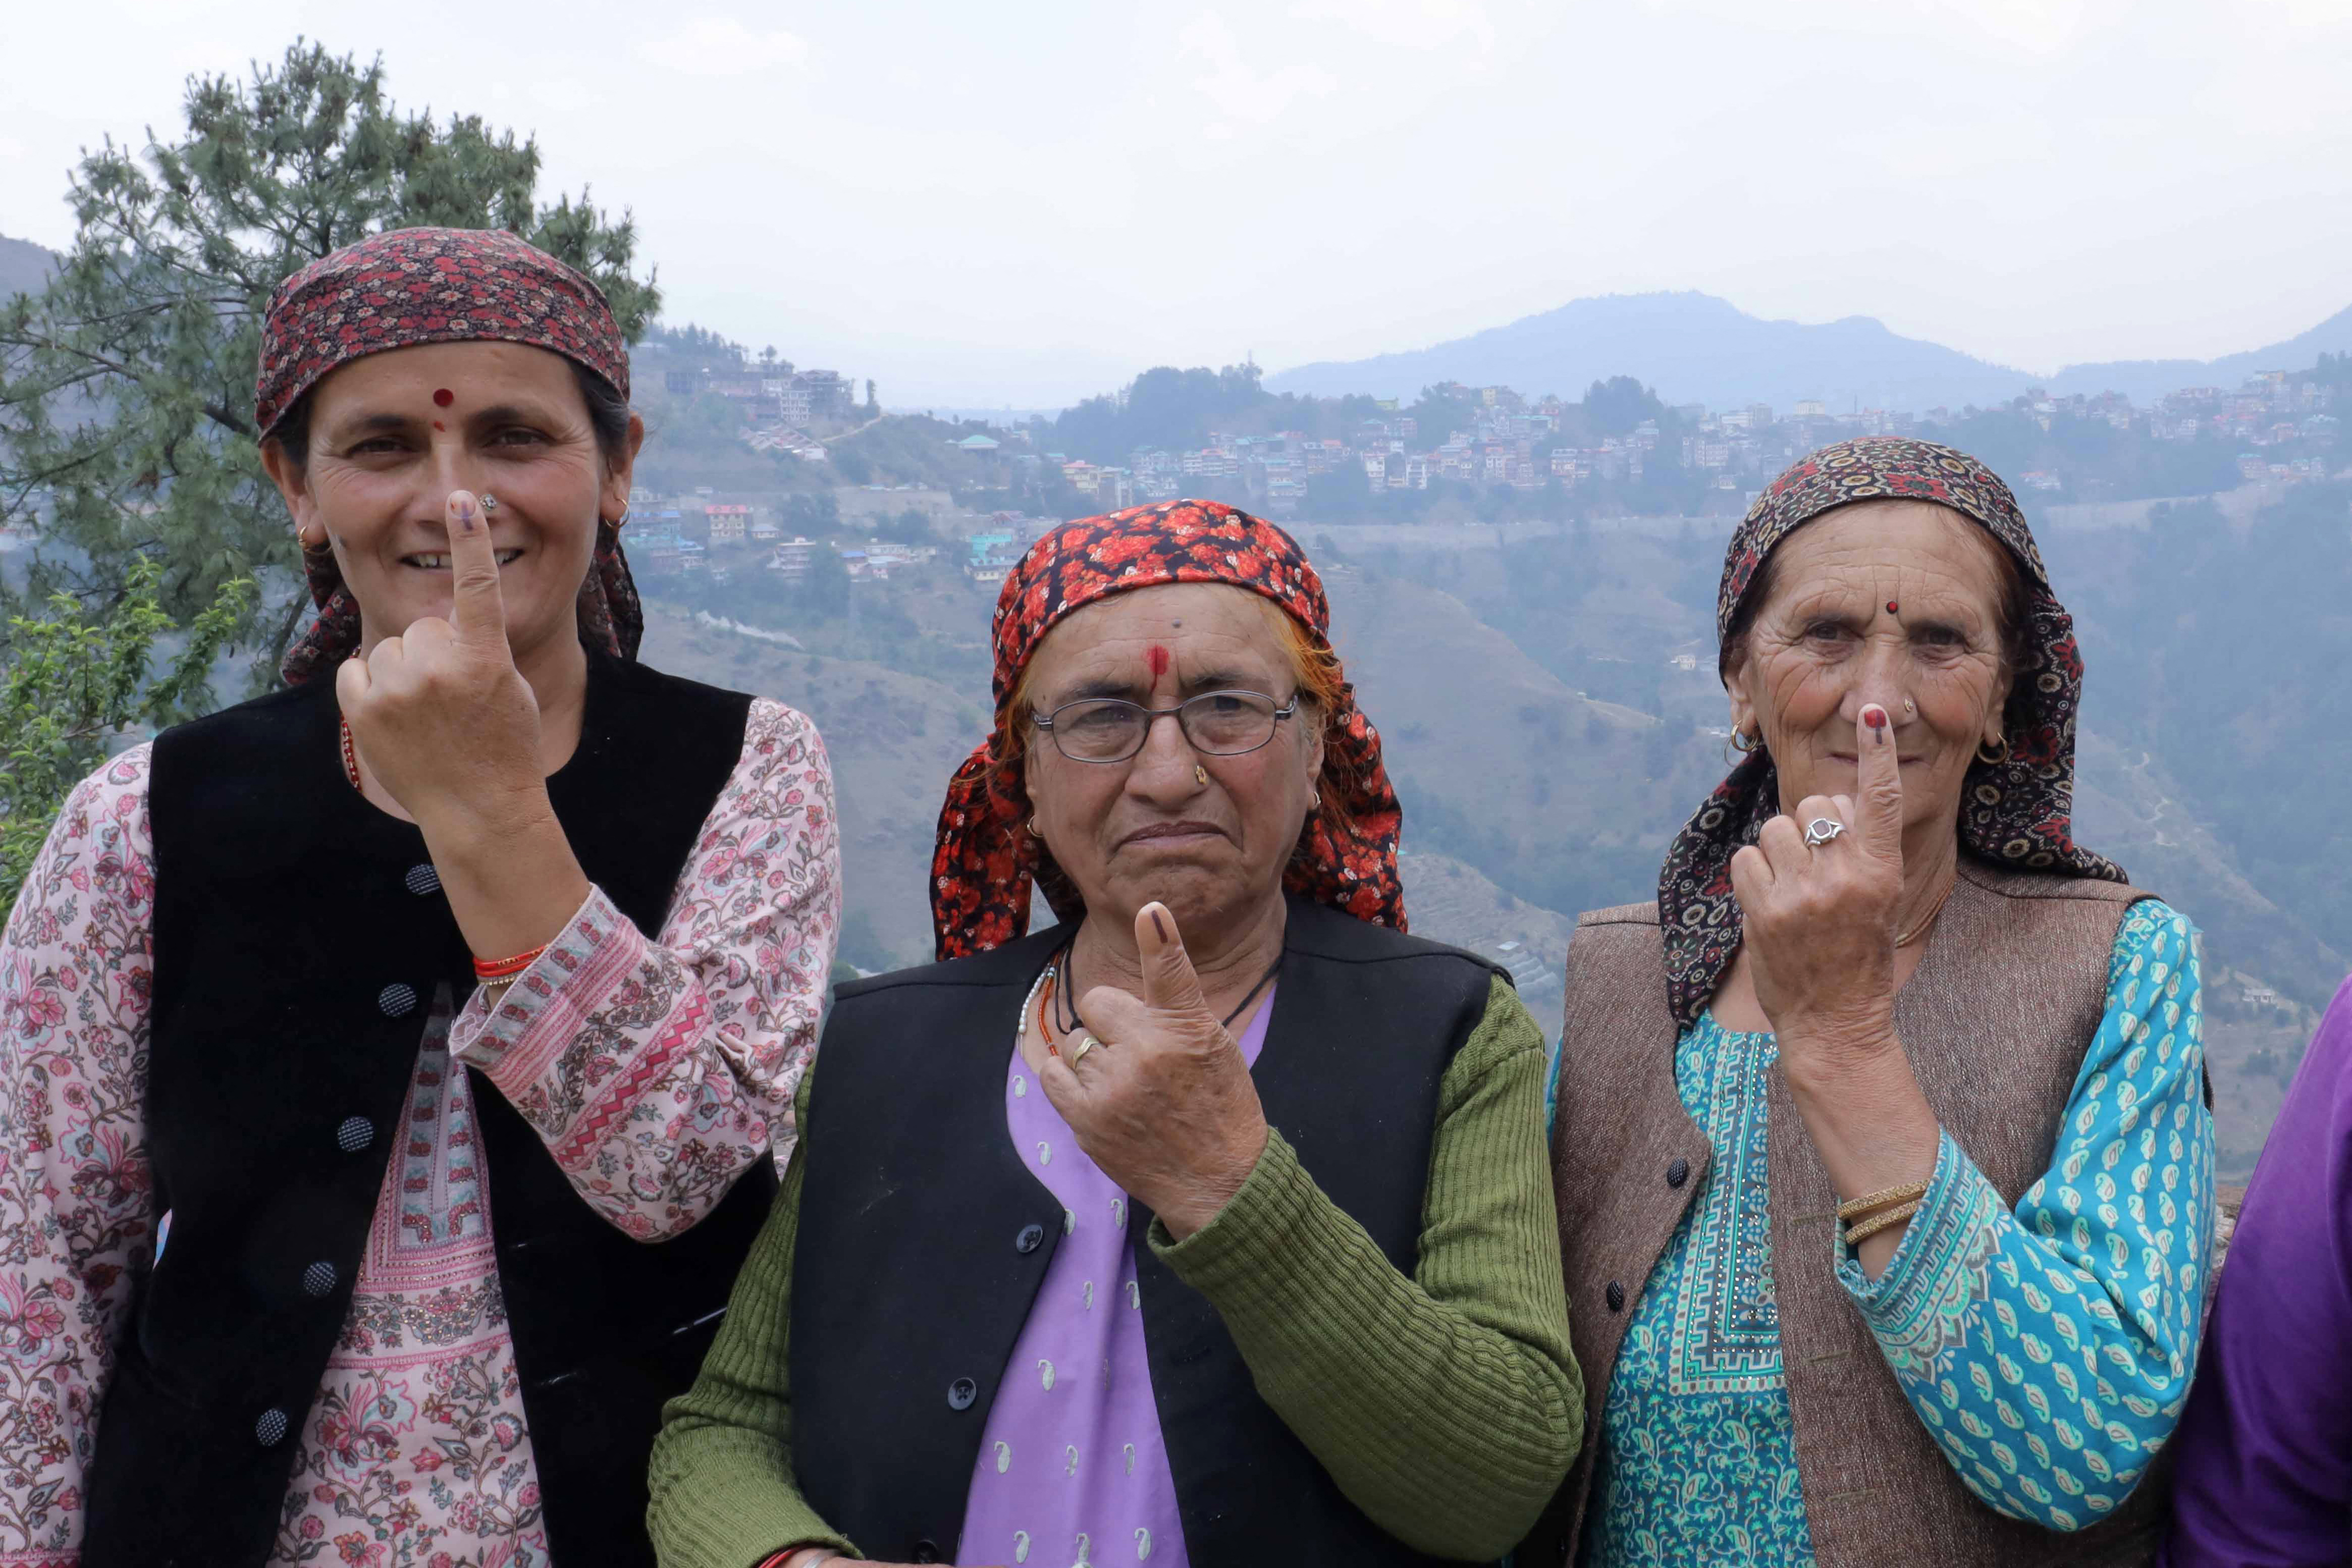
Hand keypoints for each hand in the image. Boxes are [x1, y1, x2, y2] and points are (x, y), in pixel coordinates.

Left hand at [337, 490, 546, 838]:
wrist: (478, 808)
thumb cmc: (503, 747)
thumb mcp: (510, 688)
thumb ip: (480, 648)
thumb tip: (441, 626)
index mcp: (485, 660)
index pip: (476, 587)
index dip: (469, 540)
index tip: (459, 499)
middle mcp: (438, 669)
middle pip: (426, 627)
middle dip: (437, 652)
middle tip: (455, 697)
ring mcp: (397, 690)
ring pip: (392, 648)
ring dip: (405, 671)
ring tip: (427, 713)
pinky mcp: (362, 710)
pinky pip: (358, 669)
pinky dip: (371, 686)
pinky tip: (394, 715)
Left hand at [1040, 903, 1270, 1239]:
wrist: (1219, 1182)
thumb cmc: (1220, 1108)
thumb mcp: (1217, 1044)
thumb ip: (1178, 1003)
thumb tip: (1151, 943)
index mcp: (1186, 1031)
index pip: (1170, 972)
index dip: (1159, 937)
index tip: (1150, 910)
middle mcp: (1147, 1053)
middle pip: (1098, 1002)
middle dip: (1111, 1020)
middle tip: (1137, 1049)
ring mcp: (1112, 1088)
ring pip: (1076, 1041)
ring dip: (1094, 1055)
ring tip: (1126, 1083)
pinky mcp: (1086, 1120)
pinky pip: (1051, 1074)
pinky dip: (1065, 1076)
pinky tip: (1093, 1090)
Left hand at [1728, 704, 1903, 1067]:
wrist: (1835, 1020)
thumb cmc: (1857, 954)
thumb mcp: (1877, 900)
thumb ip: (1860, 851)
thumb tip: (1831, 804)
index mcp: (1882, 872)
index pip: (1881, 801)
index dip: (1878, 755)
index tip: (1875, 715)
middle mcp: (1845, 876)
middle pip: (1814, 807)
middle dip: (1809, 827)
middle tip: (1816, 870)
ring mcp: (1803, 894)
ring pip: (1775, 829)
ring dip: (1777, 851)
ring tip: (1791, 890)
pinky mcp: (1764, 911)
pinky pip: (1746, 858)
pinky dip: (1751, 875)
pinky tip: (1767, 903)